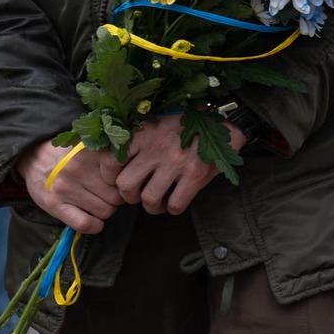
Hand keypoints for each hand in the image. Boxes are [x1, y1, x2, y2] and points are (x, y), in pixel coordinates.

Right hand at [18, 140, 122, 232]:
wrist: (33, 157)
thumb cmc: (70, 155)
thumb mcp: (91, 147)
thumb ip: (111, 157)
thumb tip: (134, 176)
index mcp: (93, 152)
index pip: (125, 176)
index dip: (125, 183)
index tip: (120, 184)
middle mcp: (80, 168)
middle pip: (117, 197)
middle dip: (117, 199)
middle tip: (108, 195)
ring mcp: (66, 187)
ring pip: (105, 211)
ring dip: (105, 211)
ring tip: (97, 203)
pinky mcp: (54, 204)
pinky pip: (85, 223)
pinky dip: (94, 226)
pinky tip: (93, 221)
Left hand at [114, 115, 244, 216]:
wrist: (225, 124)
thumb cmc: (187, 127)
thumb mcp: (159, 125)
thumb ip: (139, 141)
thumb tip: (116, 166)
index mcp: (145, 133)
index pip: (111, 160)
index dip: (108, 176)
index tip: (115, 181)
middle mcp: (157, 147)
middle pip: (126, 185)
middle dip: (129, 197)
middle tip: (138, 196)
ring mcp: (176, 162)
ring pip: (149, 199)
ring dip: (151, 207)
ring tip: (157, 203)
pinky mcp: (195, 176)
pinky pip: (174, 205)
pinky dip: (172, 209)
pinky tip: (175, 202)